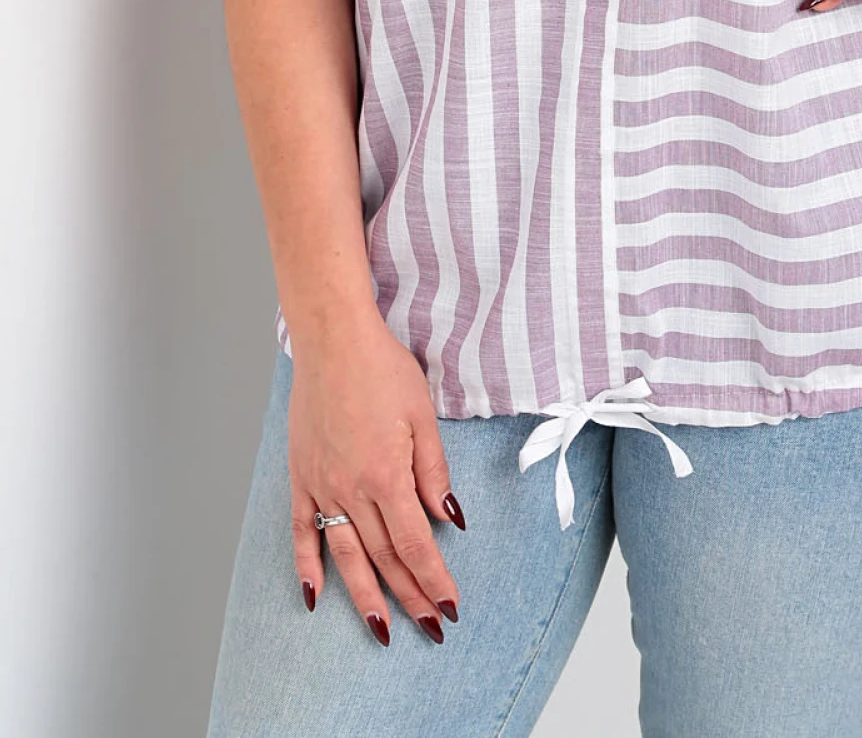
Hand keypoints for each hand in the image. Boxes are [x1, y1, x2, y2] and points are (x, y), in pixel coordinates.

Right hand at [288, 306, 464, 644]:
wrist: (332, 341)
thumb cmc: (383, 369)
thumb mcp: (422, 415)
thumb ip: (433, 471)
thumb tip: (449, 518)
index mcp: (386, 476)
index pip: (416, 544)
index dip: (434, 579)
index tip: (450, 607)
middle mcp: (351, 490)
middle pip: (385, 557)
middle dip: (410, 596)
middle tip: (429, 627)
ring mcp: (322, 487)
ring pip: (345, 555)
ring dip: (364, 596)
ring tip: (381, 629)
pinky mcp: (301, 478)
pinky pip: (302, 532)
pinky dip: (307, 566)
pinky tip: (314, 595)